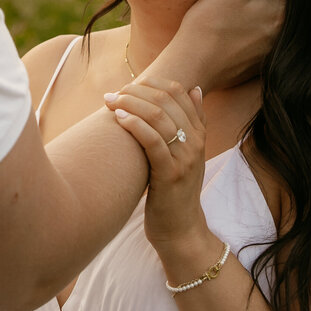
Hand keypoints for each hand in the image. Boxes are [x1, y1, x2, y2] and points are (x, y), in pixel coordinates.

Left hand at [107, 78, 212, 266]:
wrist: (181, 228)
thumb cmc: (175, 189)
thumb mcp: (188, 153)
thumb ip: (192, 123)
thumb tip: (195, 89)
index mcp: (200, 132)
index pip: (179, 91)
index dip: (151, 82)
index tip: (128, 85)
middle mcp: (196, 141)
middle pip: (166, 100)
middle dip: (135, 91)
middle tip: (113, 94)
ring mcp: (185, 158)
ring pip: (158, 117)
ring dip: (130, 104)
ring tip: (110, 102)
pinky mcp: (170, 174)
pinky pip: (152, 141)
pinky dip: (134, 125)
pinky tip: (118, 119)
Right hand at [162, 0, 287, 92]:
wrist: (191, 66)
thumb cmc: (208, 23)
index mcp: (283, 11)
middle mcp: (284, 33)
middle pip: (287, 0)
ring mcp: (272, 49)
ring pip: (276, 17)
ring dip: (264, 7)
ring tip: (238, 7)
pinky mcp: (260, 60)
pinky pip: (265, 35)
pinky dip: (256, 26)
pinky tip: (235, 26)